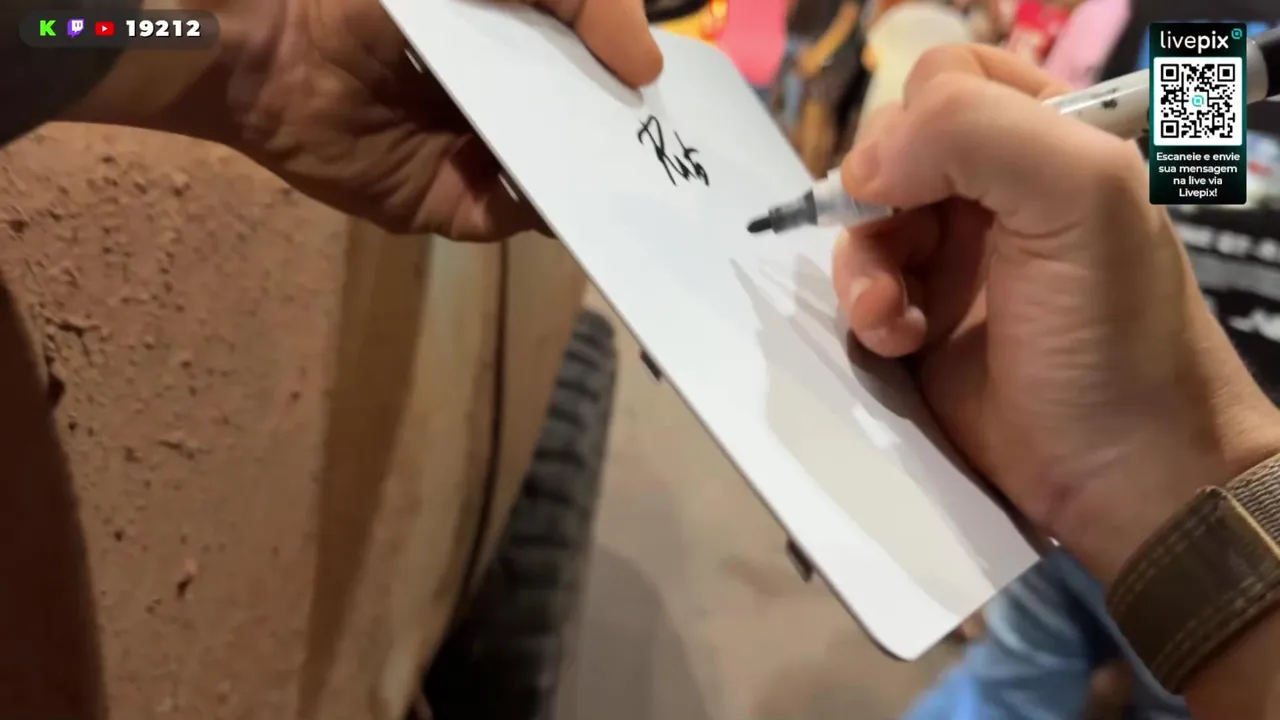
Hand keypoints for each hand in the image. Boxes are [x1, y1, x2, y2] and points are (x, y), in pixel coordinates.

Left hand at [72, 0, 661, 240]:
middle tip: (694, 155)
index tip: (699, 104)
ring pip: (558, 177)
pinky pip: (514, 216)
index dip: (642, 83)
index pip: (597, 70)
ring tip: (662, 185)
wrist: (269, 39)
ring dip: (603, 181)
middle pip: (586, 130)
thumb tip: (647, 66)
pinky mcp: (448, 205)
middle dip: (634, 141)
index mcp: (517, 41)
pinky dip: (552, 212)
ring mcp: (478, 156)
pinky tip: (592, 203)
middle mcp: (504, 102)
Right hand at [832, 45, 1279, 582]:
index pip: (950, 78)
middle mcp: (994, 190)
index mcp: (1047, 139)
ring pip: (863, 221)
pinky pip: (859, 288)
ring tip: (893, 316)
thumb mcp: (1081, 196)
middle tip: (904, 240)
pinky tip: (898, 340)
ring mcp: (953, 258)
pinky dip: (867, 311)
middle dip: (879, 195)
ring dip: (864, 265)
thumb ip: (974, 132)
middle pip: (890, 148)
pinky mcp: (921, 321)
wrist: (1120, 473)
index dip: (921, 116)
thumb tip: (863, 168)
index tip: (918, 176)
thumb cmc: (1111, 331)